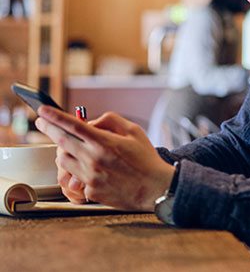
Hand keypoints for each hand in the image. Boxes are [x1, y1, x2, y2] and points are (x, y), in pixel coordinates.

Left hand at [35, 107, 174, 210]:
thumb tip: (90, 123)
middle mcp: (93, 160)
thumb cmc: (145, 158)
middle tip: (41, 122)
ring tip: (72, 146)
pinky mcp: (90, 192)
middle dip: (48, 128)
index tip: (43, 111)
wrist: (154, 188)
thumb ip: (110, 120)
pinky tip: (88, 166)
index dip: (54, 116)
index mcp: (104, 142)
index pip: (72, 125)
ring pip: (63, 160)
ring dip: (63, 150)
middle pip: (61, 141)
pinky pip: (74, 177)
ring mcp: (90, 177)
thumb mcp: (133, 130)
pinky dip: (77, 168)